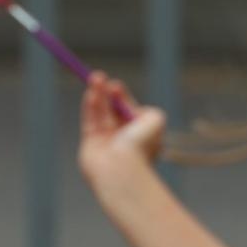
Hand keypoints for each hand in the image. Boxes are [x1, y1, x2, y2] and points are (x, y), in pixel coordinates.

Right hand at [78, 71, 164, 198]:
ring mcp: (105, 142)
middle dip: (107, 93)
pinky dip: (89, 106)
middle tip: (102, 78)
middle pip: (112, 110)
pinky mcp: (90, 145)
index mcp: (139, 135)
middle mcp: (122, 139)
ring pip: (100, 113)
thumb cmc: (140, 146)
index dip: (122, 97)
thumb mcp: (156, 121)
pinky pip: (89, 121)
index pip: (128, 111)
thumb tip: (134, 107)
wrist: (121, 169)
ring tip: (95, 78)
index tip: (116, 86)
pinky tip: (90, 93)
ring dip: (97, 94)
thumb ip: (150, 110)